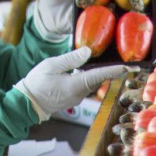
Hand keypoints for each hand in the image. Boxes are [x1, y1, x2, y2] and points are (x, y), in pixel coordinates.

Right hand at [14, 47, 129, 121]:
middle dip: (110, 71)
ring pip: (91, 82)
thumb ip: (71, 59)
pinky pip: (84, 86)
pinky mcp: (73, 99)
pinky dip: (87, 78)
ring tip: (106, 65)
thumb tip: (88, 52)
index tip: (130, 67)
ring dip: (97, 74)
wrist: (26, 103)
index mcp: (76, 85)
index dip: (116, 70)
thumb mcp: (52, 65)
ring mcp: (77, 98)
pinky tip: (82, 70)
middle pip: (99, 79)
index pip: (100, 75)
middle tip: (126, 64)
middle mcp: (80, 94)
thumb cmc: (36, 83)